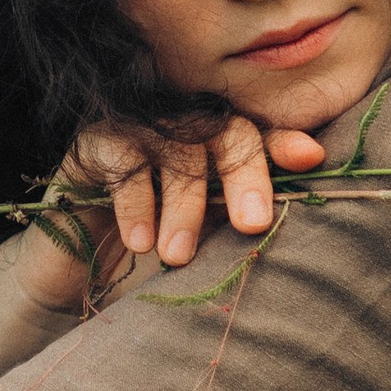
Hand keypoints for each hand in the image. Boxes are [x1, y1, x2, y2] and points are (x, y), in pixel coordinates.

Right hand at [40, 111, 327, 297]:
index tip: (311, 158)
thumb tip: (280, 224)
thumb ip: (241, 219)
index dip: (283, 142)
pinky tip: (140, 242)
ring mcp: (142, 128)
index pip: (260, 134)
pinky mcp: (97, 142)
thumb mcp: (208, 236)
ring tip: (178, 256)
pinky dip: (136, 204)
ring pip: (177, 150)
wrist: (80, 264)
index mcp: (222, 144)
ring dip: (184, 205)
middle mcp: (187, 126)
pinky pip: (124, 161)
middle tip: (253, 224)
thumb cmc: (157, 246)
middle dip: (245, 175)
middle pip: (227, 133)